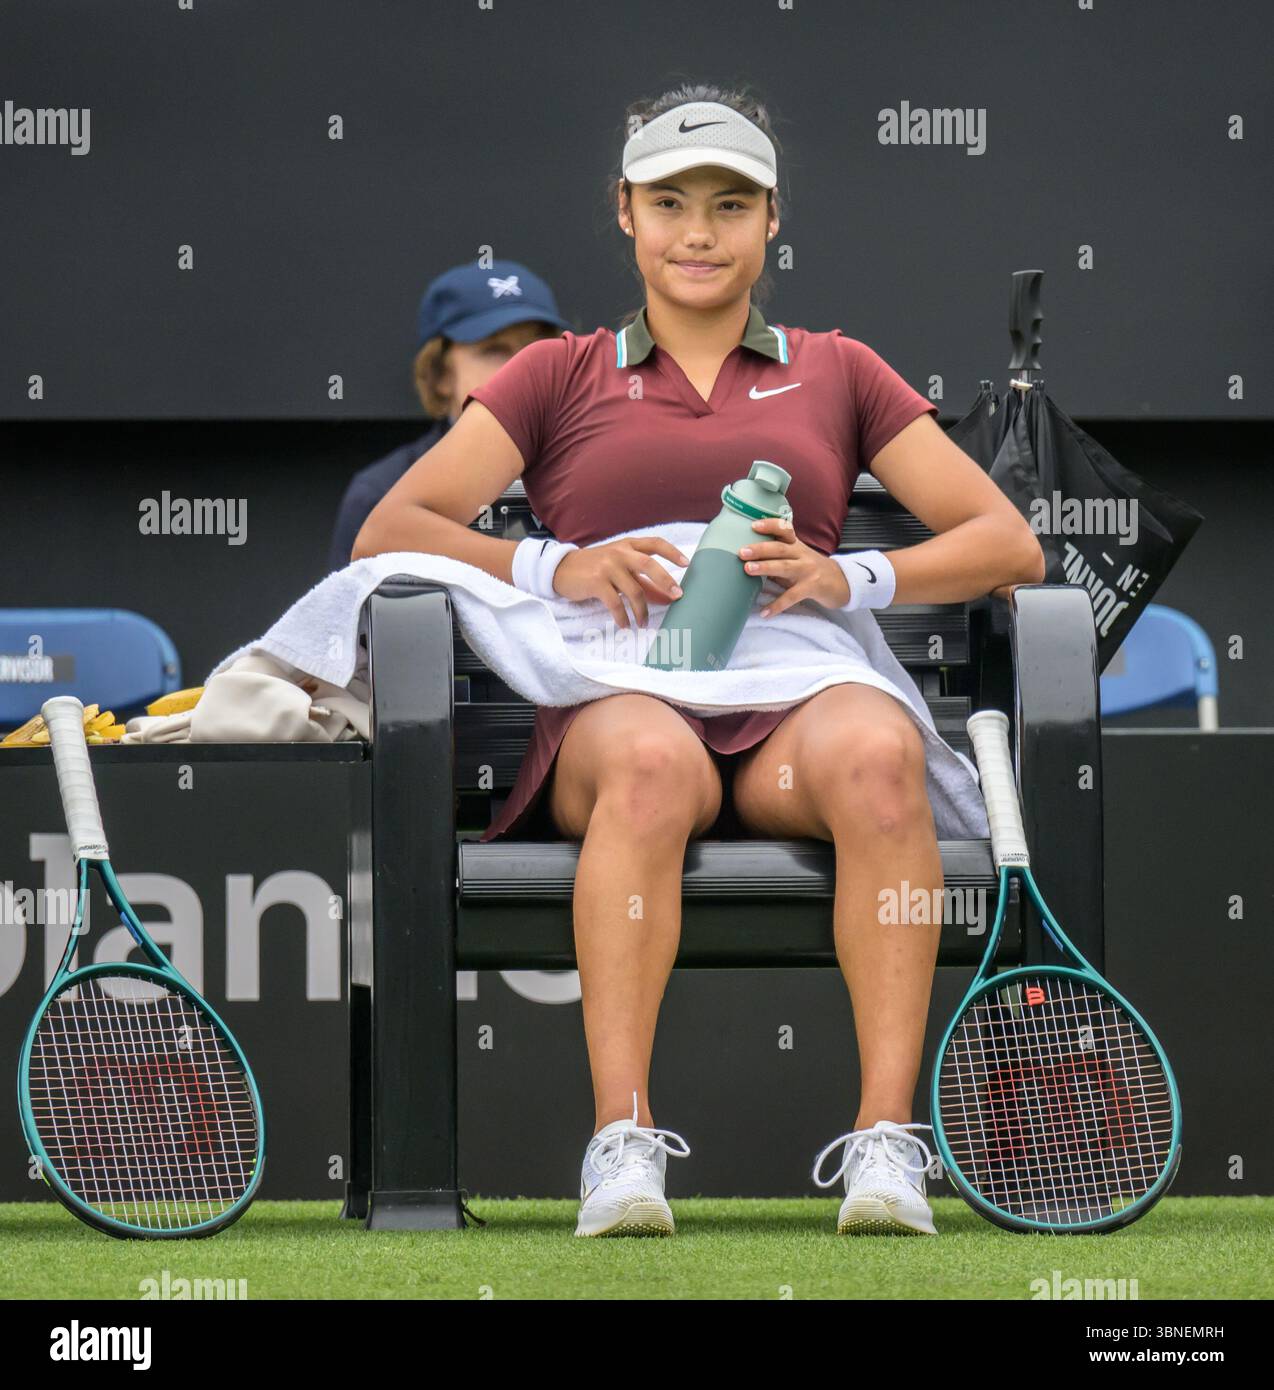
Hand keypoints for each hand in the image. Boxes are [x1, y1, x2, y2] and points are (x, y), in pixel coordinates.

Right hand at [552, 536, 689, 629]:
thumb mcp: (619, 570)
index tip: (687, 564)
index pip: (655, 544)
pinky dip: (622, 617)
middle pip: (649, 564)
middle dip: (666, 581)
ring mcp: (607, 566)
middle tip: (677, 597)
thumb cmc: (595, 569)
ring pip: (634, 590)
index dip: (672, 552)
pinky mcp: (596, 582)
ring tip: (642, 624)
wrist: (561, 569)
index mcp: (627, 545)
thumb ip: (642, 581)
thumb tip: (668, 597)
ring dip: (642, 611)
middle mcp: (619, 552)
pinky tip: (625, 625)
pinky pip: (616, 603)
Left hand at [739, 516, 851, 616]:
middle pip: (780, 548)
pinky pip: (792, 596)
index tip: (753, 525)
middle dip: (760, 549)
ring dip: (766, 567)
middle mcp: (802, 555)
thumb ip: (779, 557)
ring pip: (785, 567)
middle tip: (741, 552)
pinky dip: (777, 605)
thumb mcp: (798, 558)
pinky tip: (765, 612)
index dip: (770, 525)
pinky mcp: (812, 587)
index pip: (784, 530)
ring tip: (748, 570)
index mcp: (797, 545)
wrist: (842, 583)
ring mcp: (808, 570)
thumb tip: (750, 561)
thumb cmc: (812, 570)